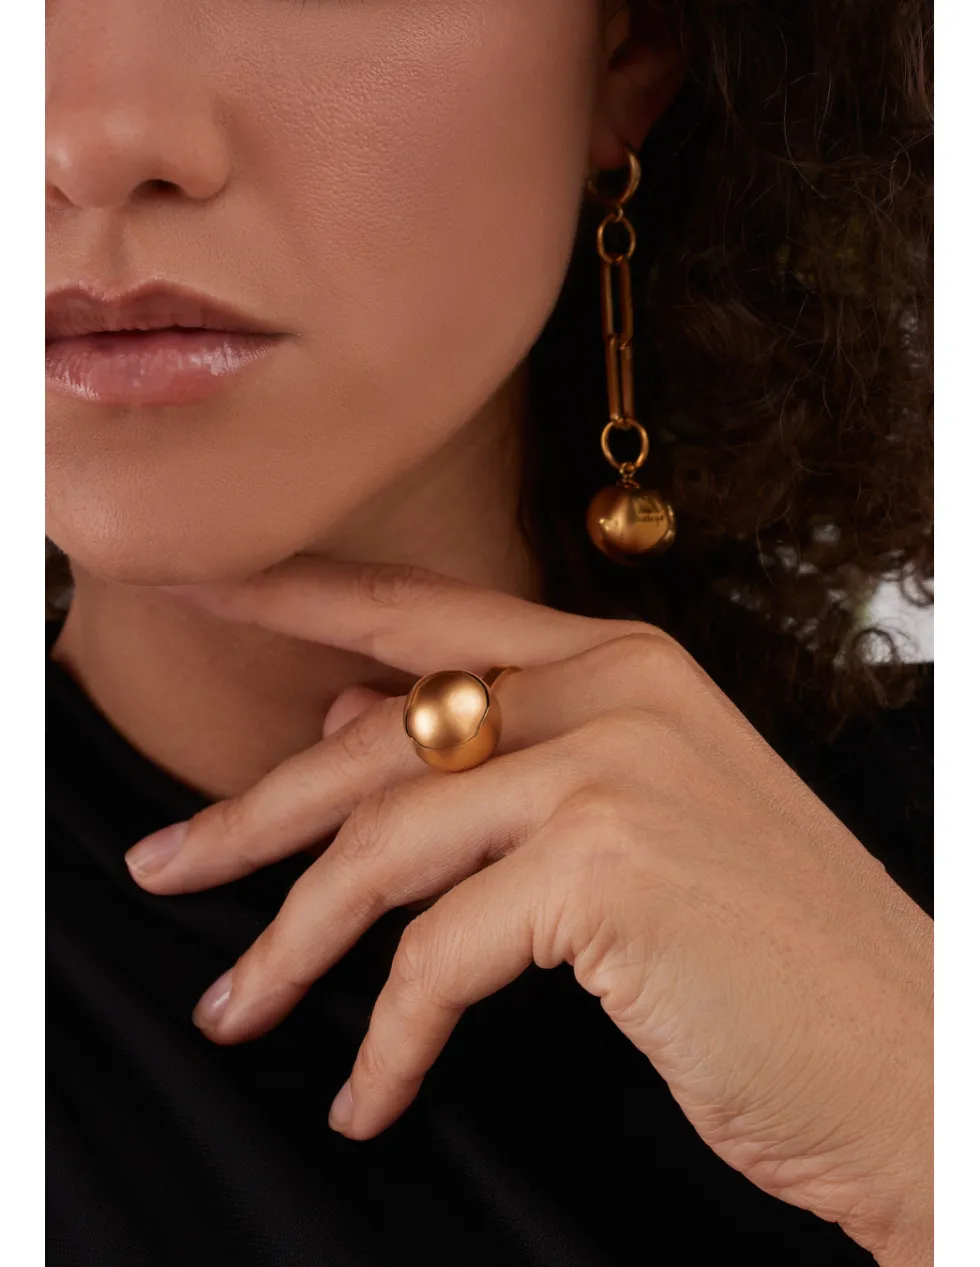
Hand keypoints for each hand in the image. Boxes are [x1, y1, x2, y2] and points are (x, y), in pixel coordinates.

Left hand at [126, 557, 932, 1265]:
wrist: (912, 1057)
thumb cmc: (767, 949)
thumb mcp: (629, 824)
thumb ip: (497, 758)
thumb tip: (346, 722)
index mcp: (621, 661)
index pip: (420, 614)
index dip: (298, 595)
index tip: (200, 582)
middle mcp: (615, 689)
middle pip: (376, 740)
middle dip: (252, 815)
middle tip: (160, 867)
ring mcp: (612, 766)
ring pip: (385, 847)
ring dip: (293, 945)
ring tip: (235, 1009)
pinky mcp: (606, 864)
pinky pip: (439, 955)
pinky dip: (389, 1038)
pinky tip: (369, 1094)